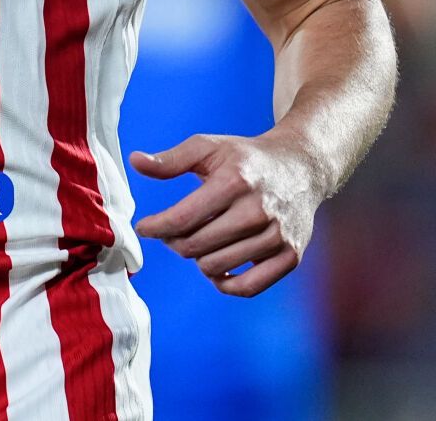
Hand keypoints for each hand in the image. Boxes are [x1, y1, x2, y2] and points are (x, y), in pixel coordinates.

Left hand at [129, 132, 323, 297]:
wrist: (300, 168)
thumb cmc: (245, 158)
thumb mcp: (208, 147)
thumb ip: (171, 160)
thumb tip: (135, 162)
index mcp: (234, 182)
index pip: (182, 218)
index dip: (155, 227)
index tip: (144, 227)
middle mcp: (258, 211)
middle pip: (196, 246)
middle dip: (174, 242)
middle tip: (172, 233)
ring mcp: (277, 236)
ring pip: (216, 267)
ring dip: (198, 260)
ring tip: (197, 243)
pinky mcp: (290, 256)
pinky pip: (249, 288)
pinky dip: (226, 284)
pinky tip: (216, 269)